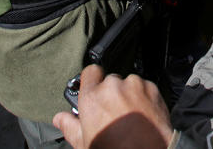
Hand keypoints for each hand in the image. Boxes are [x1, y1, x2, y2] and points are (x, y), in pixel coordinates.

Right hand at [52, 65, 171, 148]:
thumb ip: (70, 126)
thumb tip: (59, 118)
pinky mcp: (153, 89)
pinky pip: (145, 88)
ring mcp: (135, 86)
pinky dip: (144, 97)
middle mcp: (113, 86)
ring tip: (130, 117)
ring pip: (129, 84)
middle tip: (113, 113)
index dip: (92, 80)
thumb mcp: (84, 143)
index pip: (90, 72)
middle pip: (110, 81)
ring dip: (128, 94)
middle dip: (111, 93)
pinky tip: (142, 115)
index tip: (94, 89)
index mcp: (92, 97)